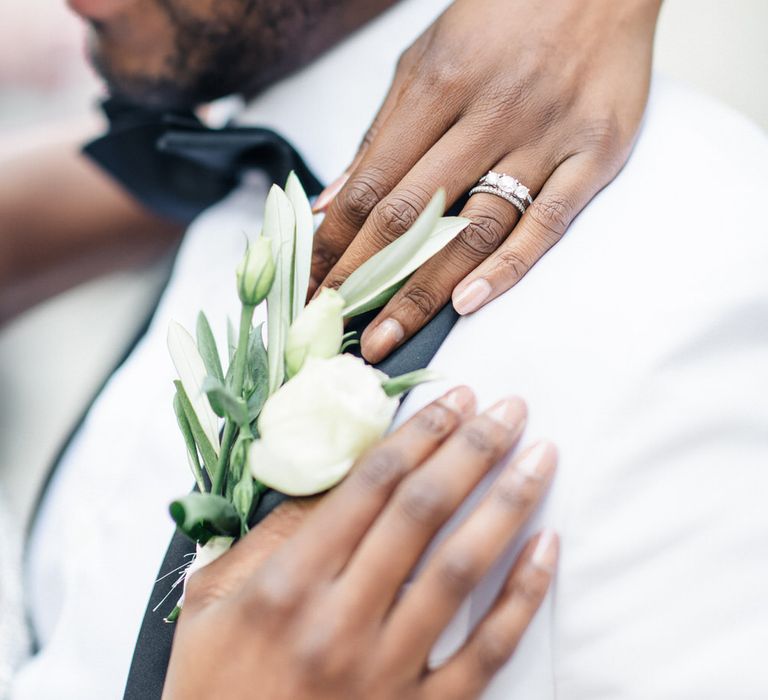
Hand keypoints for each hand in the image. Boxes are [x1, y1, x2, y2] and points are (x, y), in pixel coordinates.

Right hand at [164, 387, 557, 698]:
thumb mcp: (212, 599)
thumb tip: (336, 473)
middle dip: (473, 449)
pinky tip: (547, 547)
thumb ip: (272, 534)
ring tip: (540, 456)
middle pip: (422, 511)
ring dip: (508, 503)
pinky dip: (524, 596)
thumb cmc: (214, 684)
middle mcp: (341, 620)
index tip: (455, 399)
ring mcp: (386, 671)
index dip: (419, 434)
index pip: (370, 485)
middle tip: (508, 408)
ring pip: (462, 569)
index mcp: (287, 582)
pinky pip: (487, 651)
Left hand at [310, 0, 660, 361]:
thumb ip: (380, 134)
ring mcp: (545, 137)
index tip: (311, 284)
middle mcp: (491, 113)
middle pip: (414, 214)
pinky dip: (508, 266)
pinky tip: (468, 302)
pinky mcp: (594, 155)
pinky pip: (548, 221)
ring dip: (424, 290)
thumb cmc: (503, 19)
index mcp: (439, 84)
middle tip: (332, 326)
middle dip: (364, 277)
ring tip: (387, 336)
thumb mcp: (426, 60)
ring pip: (474, 229)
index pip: (371, 184)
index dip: (334, 241)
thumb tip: (330, 202)